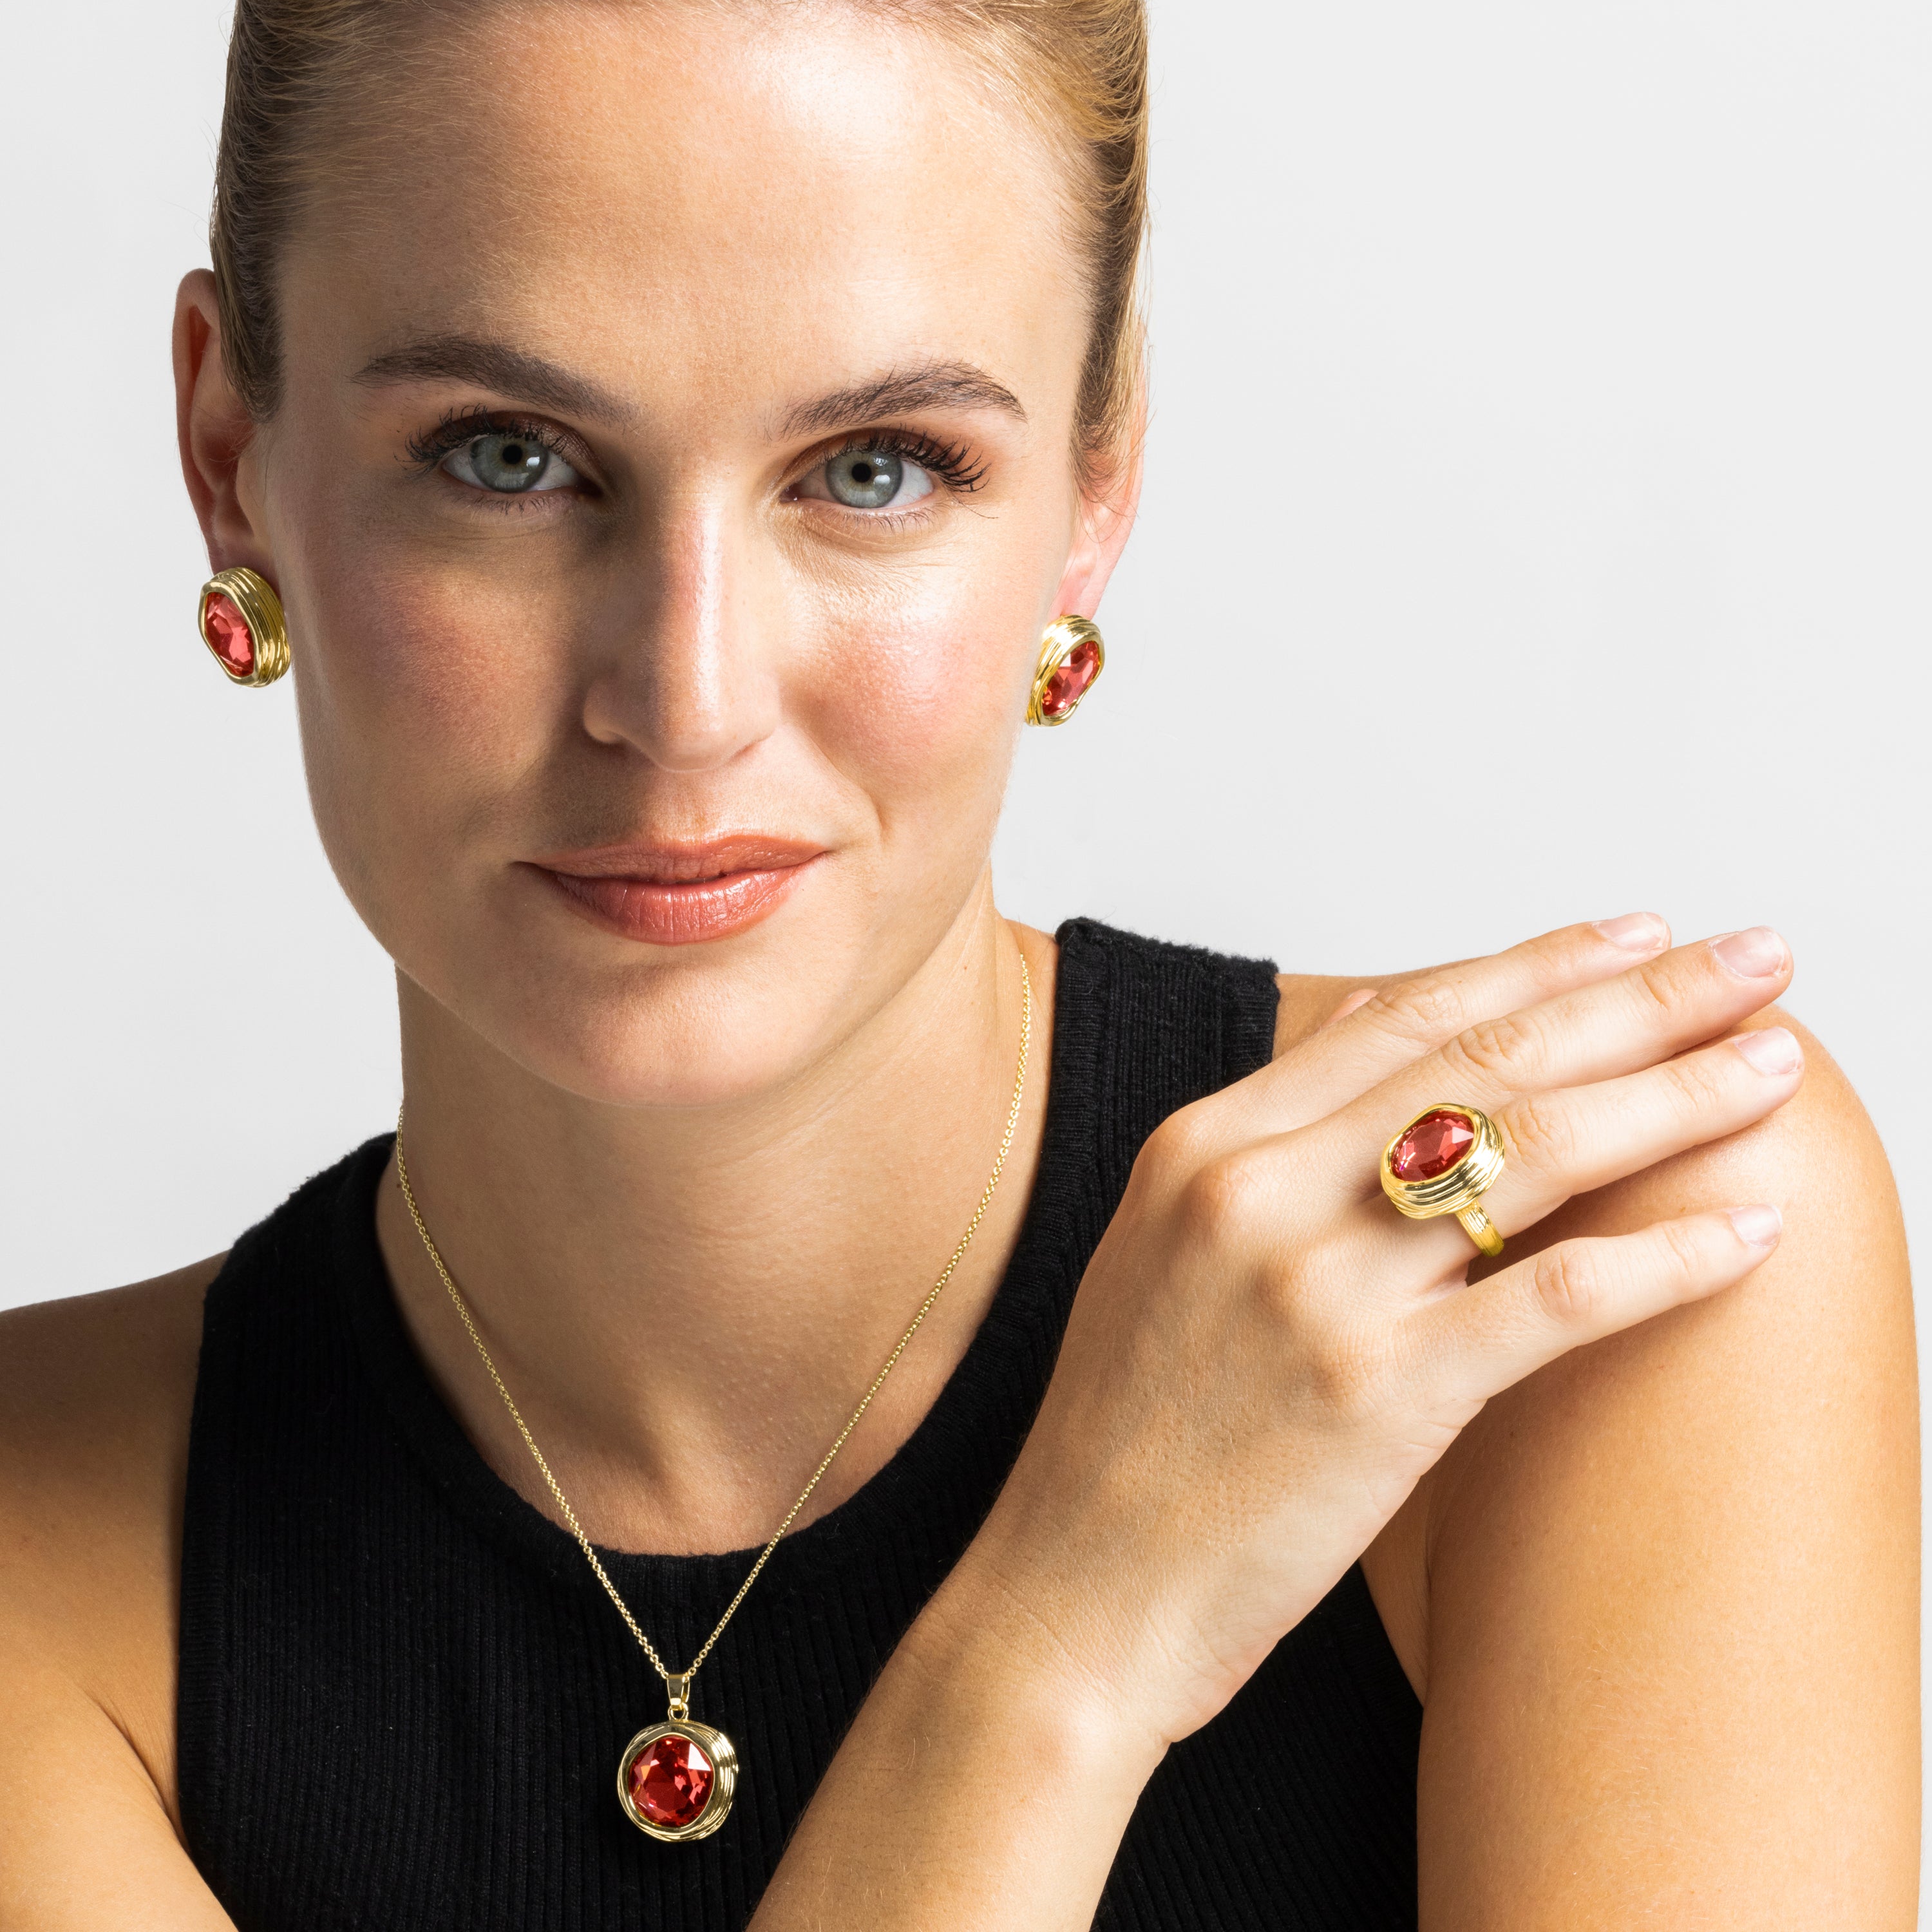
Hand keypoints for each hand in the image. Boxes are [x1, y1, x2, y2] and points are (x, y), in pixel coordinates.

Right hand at [968, 916, 1798, 1751]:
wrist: (1072, 1593)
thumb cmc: (1125, 1435)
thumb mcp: (1161, 1246)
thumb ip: (1269, 1140)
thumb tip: (1377, 1026)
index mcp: (1202, 1145)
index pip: (1403, 1016)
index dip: (1537, 963)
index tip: (1639, 934)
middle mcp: (1256, 1189)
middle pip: (1485, 1058)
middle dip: (1640, 997)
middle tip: (1756, 961)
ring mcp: (1315, 1286)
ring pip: (1535, 1153)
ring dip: (1677, 1098)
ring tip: (1775, 1067)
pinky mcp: (1377, 1394)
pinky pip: (1556, 1300)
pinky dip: (1665, 1261)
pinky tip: (1750, 1233)